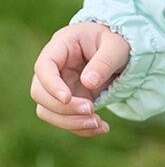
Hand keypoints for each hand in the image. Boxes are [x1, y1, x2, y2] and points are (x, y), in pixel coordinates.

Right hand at [30, 21, 131, 137]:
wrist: (122, 50)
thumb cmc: (117, 40)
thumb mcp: (116, 45)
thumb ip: (104, 62)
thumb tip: (88, 83)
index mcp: (62, 45)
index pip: (44, 67)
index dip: (51, 85)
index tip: (67, 98)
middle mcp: (55, 68)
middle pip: (40, 93)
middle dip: (63, 108)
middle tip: (91, 110)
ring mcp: (59, 86)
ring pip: (48, 111)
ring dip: (70, 122)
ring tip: (98, 123)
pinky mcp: (69, 101)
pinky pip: (65, 119)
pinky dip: (80, 127)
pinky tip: (102, 127)